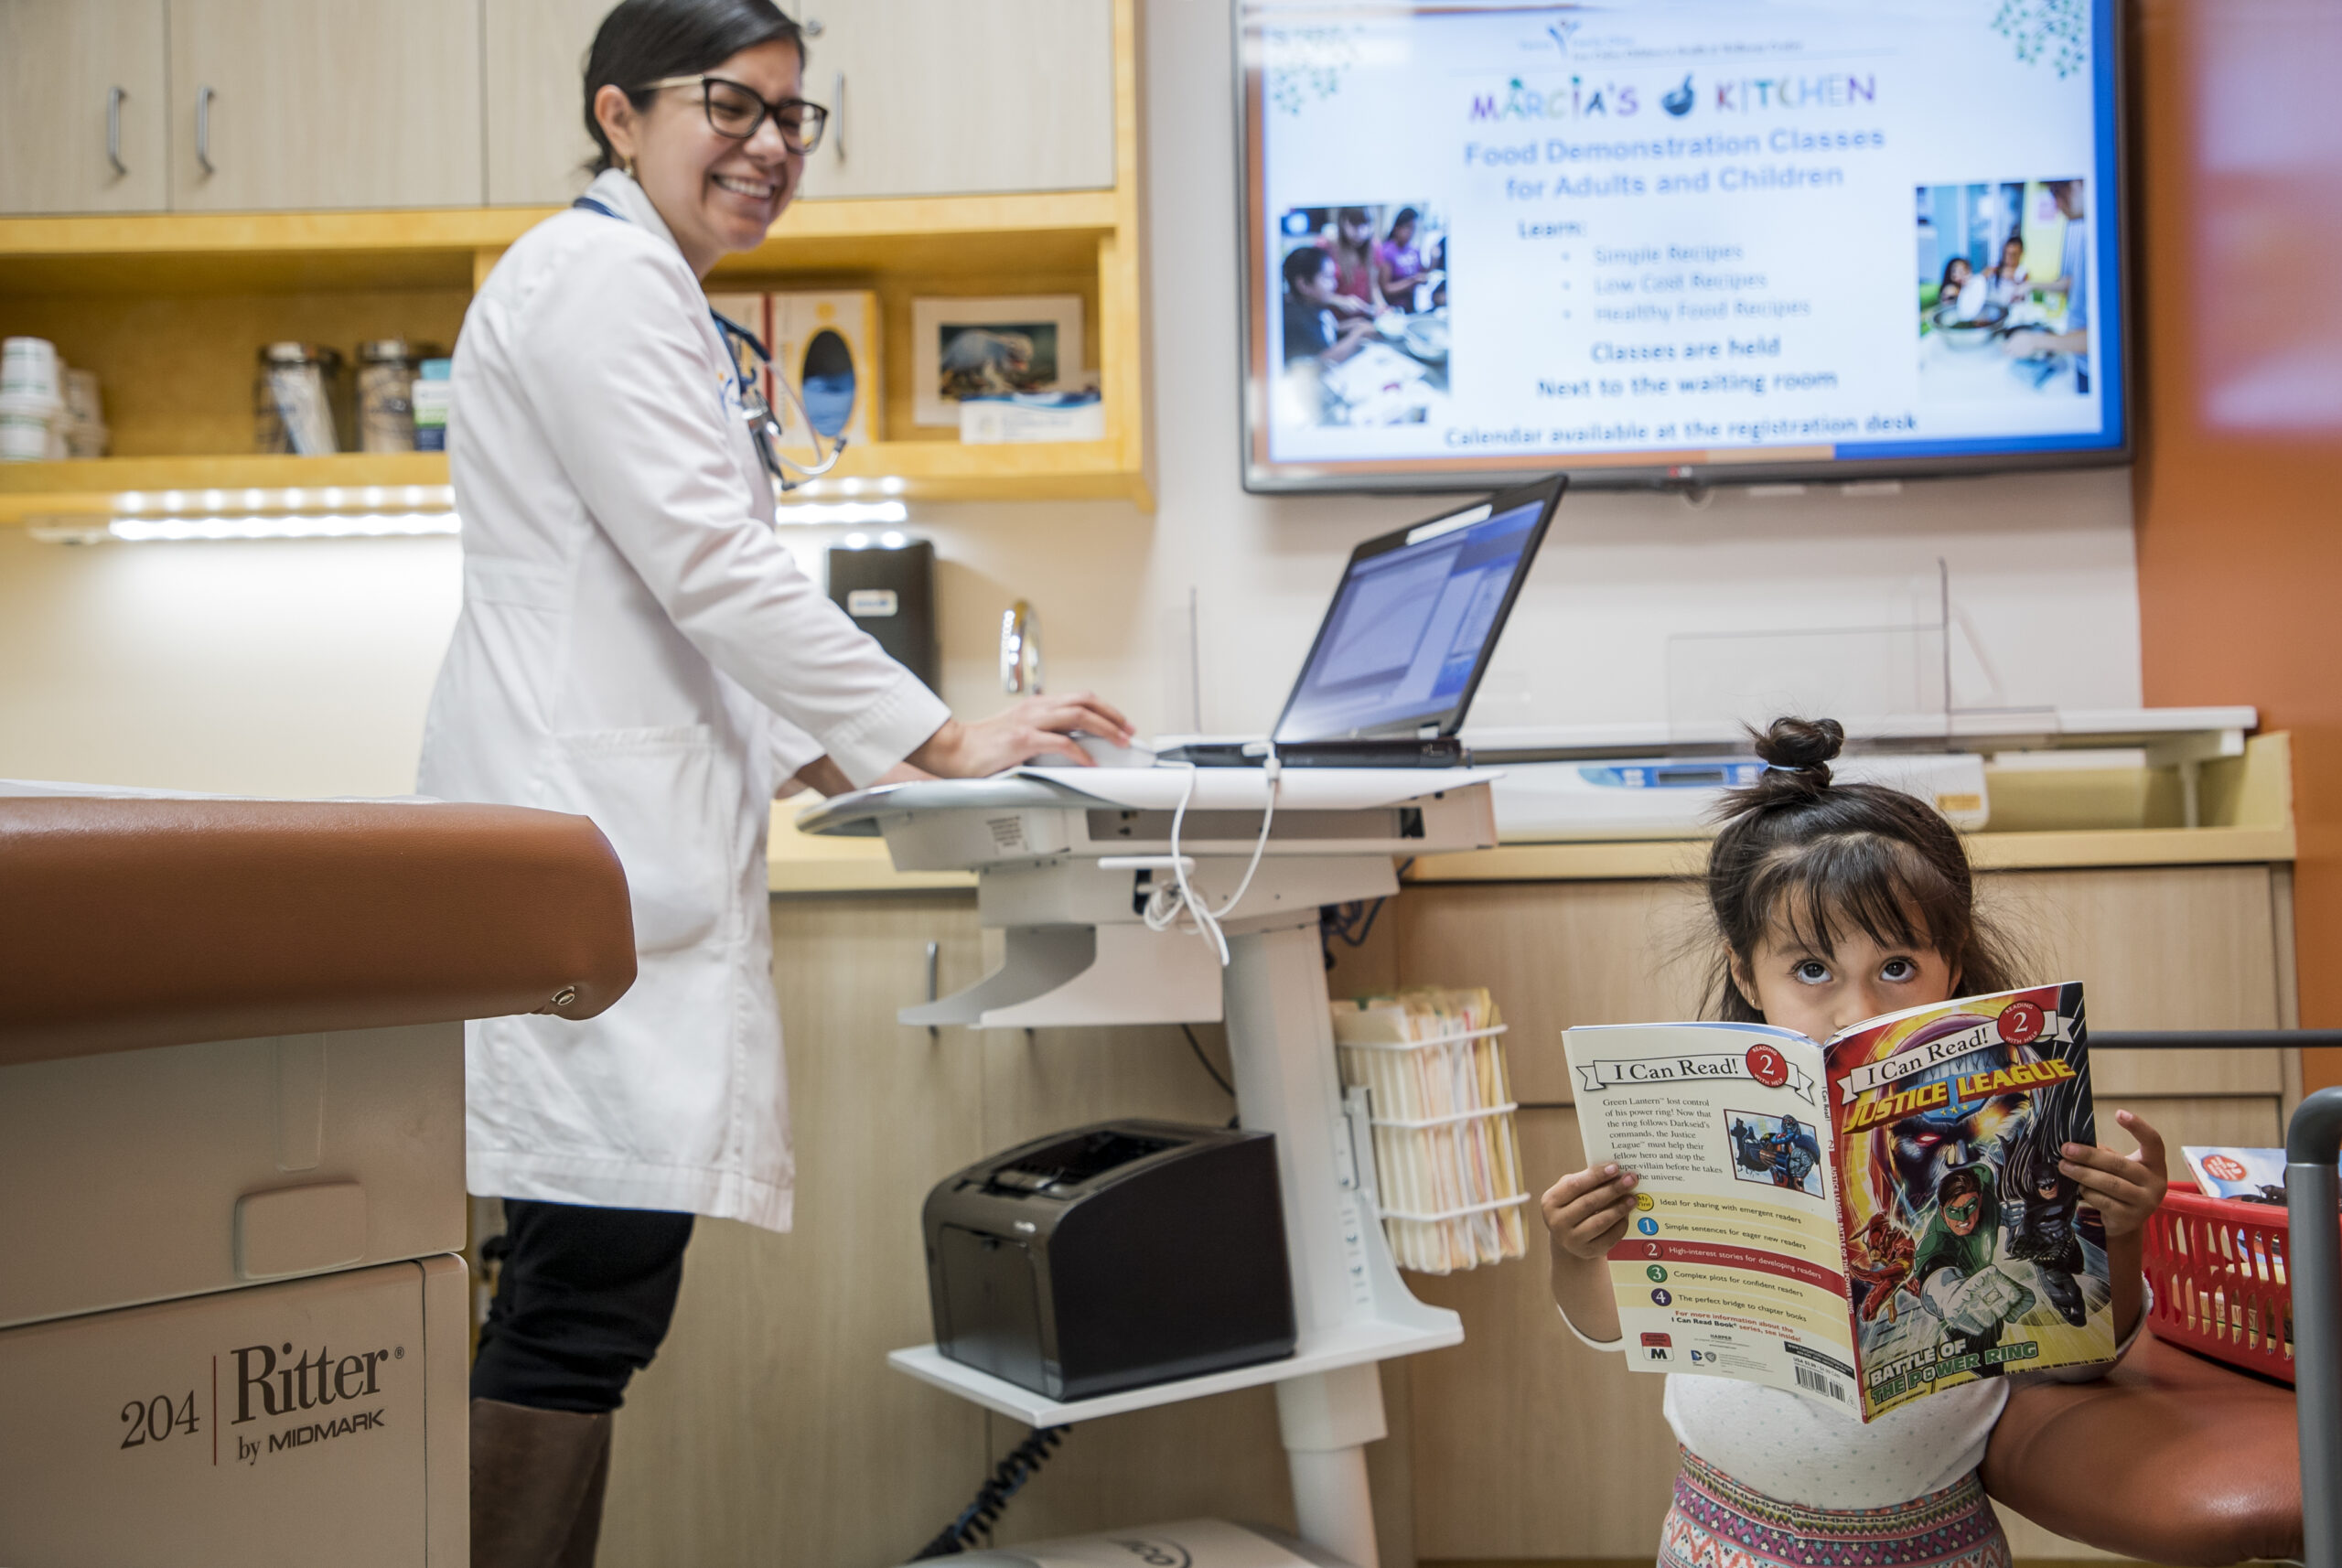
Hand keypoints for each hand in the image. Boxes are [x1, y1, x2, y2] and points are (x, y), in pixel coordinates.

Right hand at [908, 692, 1133, 776]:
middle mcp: (1036, 708)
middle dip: (1112, 715)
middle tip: (1128, 730)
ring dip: (1105, 728)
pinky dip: (1081, 753)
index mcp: (1036, 705)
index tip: (1120, 722)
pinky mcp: (1023, 740)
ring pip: (1079, 717)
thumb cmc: (983, 744)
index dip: (1105, 709)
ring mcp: (1030, 723)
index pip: (1080, 698)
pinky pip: (1061, 743)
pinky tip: (1090, 763)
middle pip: (1085, 702)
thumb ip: (1043, 732)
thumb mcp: (1019, 731)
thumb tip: (1072, 744)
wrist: (954, 749)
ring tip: (1119, 742)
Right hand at [1541, 1162, 1638, 1261]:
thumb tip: (1614, 1170)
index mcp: (1550, 1202)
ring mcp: (1571, 1240)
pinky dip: (1620, 1225)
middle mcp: (1557, 1222)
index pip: (1574, 1185)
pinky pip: (1609, 1238)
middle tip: (1631, 1179)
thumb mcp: (1571, 1192)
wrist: (1569, 1237)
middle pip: (1589, 1203)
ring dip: (1619, 1208)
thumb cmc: (1573, 1206)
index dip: (1596, 1176)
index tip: (1615, 1168)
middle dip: (1612, 1190)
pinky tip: (1627, 1215)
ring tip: (1632, 1198)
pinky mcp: (1587, 1252)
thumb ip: (1586, 1180)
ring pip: (1600, 1222)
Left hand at [2062, 1109, 2168, 1239]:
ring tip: (2064, 1166)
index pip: (2153, 1141)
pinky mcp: (2131, 1218)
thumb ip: (2106, 1154)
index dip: (2138, 1126)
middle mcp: (2156, 1183)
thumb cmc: (2122, 1184)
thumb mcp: (2121, 1167)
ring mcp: (2145, 1202)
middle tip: (2066, 1149)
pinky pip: (2104, 1201)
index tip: (2118, 1113)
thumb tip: (2075, 1142)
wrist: (2128, 1221)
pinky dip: (2088, 1192)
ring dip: (2083, 1174)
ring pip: (2110, 1184)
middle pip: (2120, 1164)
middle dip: (2089, 1156)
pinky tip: (2079, 1187)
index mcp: (2155, 1164)